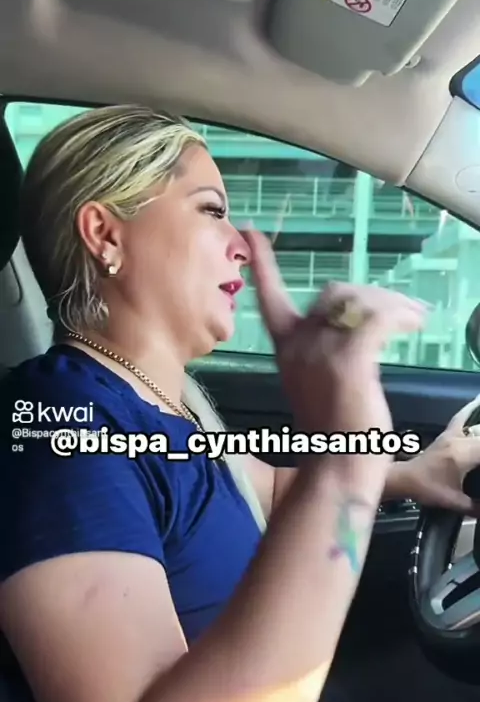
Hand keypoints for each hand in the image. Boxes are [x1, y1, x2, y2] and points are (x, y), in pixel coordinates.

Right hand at [243, 229, 425, 437]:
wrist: (336, 468)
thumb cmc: (330, 438)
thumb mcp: (318, 388)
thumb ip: (324, 356)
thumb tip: (353, 332)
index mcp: (286, 350)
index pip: (268, 298)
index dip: (263, 265)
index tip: (251, 233)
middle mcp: (298, 344)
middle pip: (333, 293)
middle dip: (367, 297)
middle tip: (400, 312)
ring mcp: (322, 350)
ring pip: (358, 300)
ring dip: (390, 304)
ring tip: (414, 318)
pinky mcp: (349, 358)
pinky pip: (378, 317)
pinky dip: (401, 316)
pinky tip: (415, 324)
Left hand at [397, 396, 479, 514]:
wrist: (402, 478)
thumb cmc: (426, 489)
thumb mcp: (453, 501)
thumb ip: (474, 508)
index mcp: (463, 454)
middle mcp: (460, 439)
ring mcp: (452, 434)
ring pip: (477, 424)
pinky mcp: (447, 434)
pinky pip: (462, 418)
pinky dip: (471, 410)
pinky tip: (477, 401)